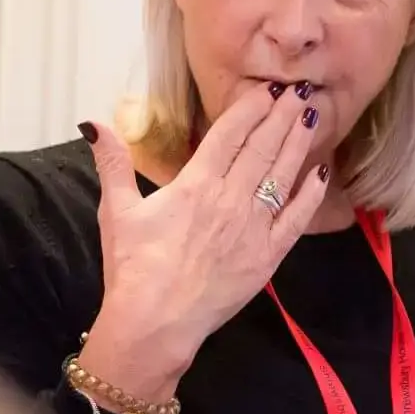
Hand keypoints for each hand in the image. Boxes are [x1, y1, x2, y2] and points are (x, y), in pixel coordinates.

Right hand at [76, 86, 328, 399]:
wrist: (156, 323)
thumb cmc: (133, 268)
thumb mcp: (117, 210)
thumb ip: (112, 163)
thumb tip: (93, 123)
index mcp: (195, 185)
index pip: (229, 135)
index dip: (250, 109)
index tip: (266, 90)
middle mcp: (229, 199)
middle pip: (261, 148)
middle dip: (281, 117)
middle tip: (300, 91)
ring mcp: (253, 228)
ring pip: (281, 176)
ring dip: (297, 144)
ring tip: (311, 116)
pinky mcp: (267, 257)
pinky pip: (296, 219)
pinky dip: (309, 194)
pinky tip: (321, 173)